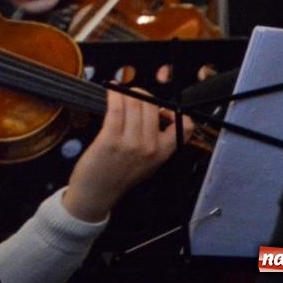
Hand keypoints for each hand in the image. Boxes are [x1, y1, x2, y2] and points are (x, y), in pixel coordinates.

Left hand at [60, 89, 179, 222]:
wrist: (98, 192)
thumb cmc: (121, 174)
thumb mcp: (149, 161)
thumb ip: (156, 140)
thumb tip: (157, 110)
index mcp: (164, 152)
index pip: (184, 126)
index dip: (173, 110)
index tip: (161, 107)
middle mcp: (151, 147)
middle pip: (152, 106)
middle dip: (142, 95)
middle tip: (132, 94)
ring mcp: (131, 143)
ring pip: (134, 104)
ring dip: (125, 92)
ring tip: (119, 91)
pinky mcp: (110, 139)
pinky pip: (116, 108)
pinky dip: (114, 94)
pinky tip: (110, 90)